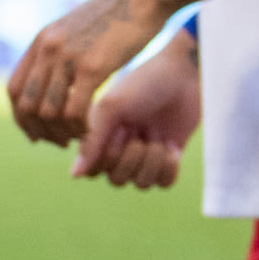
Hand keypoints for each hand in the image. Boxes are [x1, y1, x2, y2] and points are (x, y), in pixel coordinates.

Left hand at [5, 0, 178, 150]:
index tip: (35, 134)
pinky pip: (75, 110)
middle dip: (39, 131)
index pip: (13, 90)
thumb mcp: (77, 30)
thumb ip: (59, 52)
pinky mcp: (92, 66)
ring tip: (78, 138)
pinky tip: (91, 131)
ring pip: (49, 112)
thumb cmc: (118, 15)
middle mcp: (47, 49)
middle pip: (27, 105)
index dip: (20, 118)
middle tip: (58, 143)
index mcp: (41, 42)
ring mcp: (67, 57)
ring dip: (61, 133)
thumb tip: (52, 76)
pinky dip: (79, 128)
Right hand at [73, 38, 198, 190]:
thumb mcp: (112, 107)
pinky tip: (171, 147)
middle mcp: (120, 147)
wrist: (185, 75)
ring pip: (141, 184)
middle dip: (131, 159)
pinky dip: (169, 169)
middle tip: (141, 132)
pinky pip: (164, 184)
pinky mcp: (169, 158)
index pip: (93, 170)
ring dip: (152, 163)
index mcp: (101, 135)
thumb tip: (74, 175)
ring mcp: (145, 154)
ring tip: (159, 140)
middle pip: (117, 180)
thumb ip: (91, 141)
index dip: (106, 159)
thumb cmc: (144, 83)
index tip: (118, 132)